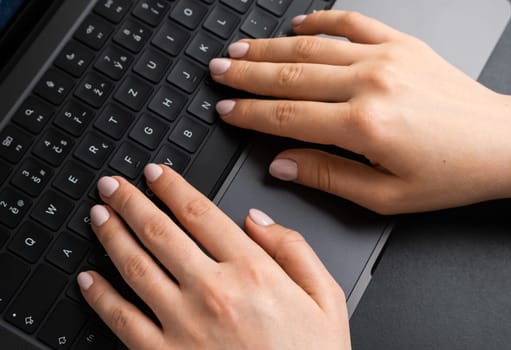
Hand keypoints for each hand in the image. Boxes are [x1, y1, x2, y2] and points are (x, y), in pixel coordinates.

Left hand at [77, 164, 350, 349]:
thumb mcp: (326, 297)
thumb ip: (294, 249)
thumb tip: (257, 219)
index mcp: (252, 271)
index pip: (200, 214)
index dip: (173, 188)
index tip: (156, 174)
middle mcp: (213, 292)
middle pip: (160, 232)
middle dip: (131, 202)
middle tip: (113, 186)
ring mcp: (185, 325)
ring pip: (135, 267)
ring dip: (112, 236)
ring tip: (99, 215)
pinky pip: (122, 320)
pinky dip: (100, 296)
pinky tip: (88, 279)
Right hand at [210, 10, 510, 213]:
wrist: (503, 143)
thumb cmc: (450, 173)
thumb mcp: (384, 197)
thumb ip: (327, 176)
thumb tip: (281, 164)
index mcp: (363, 126)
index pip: (287, 117)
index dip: (250, 114)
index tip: (226, 110)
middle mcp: (370, 84)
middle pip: (291, 76)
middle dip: (247, 74)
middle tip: (219, 71)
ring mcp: (386, 57)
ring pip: (313, 47)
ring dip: (271, 48)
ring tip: (241, 49)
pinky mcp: (402, 43)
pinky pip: (352, 22)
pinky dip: (320, 20)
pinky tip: (297, 24)